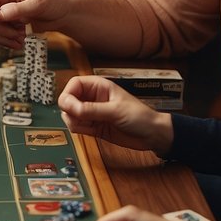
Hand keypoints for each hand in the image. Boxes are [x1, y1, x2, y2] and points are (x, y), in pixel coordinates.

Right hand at [0, 0, 66, 49]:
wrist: (66, 15)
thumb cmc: (56, 1)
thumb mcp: (39, 3)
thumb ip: (19, 8)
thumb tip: (0, 14)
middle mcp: (3, 3)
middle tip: (14, 35)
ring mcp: (6, 17)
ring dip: (2, 38)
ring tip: (19, 40)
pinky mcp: (10, 29)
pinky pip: (0, 37)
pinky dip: (6, 43)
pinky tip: (19, 43)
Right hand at [58, 75, 172, 154]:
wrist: (152, 135)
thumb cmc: (140, 116)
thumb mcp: (115, 111)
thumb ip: (91, 110)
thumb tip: (70, 109)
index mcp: (99, 87)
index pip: (74, 85)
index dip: (68, 95)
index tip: (69, 107)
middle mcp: (92, 98)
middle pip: (68, 101)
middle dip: (70, 111)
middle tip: (80, 118)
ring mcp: (92, 113)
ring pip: (70, 115)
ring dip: (74, 122)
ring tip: (90, 126)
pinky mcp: (93, 126)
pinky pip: (77, 127)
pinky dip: (79, 130)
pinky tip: (93, 131)